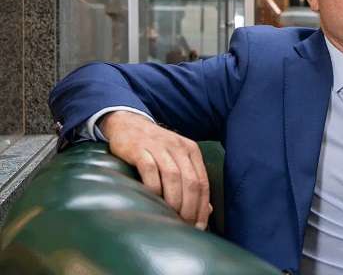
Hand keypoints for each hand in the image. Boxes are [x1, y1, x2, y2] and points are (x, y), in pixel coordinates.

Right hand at [100, 111, 211, 229]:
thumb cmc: (154, 148)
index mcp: (191, 151)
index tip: (199, 226)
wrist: (128, 124)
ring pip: (173, 177)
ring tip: (172, 218)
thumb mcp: (177, 160)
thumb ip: (191, 181)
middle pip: (190, 181)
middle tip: (185, 225)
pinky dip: (153, 187)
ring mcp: (159, 147)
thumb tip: (206, 210)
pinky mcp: (139, 149)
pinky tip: (153, 200)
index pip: (203, 182)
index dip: (202, 207)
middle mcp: (178, 148)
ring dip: (174, 201)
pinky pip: (150, 169)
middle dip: (190, 207)